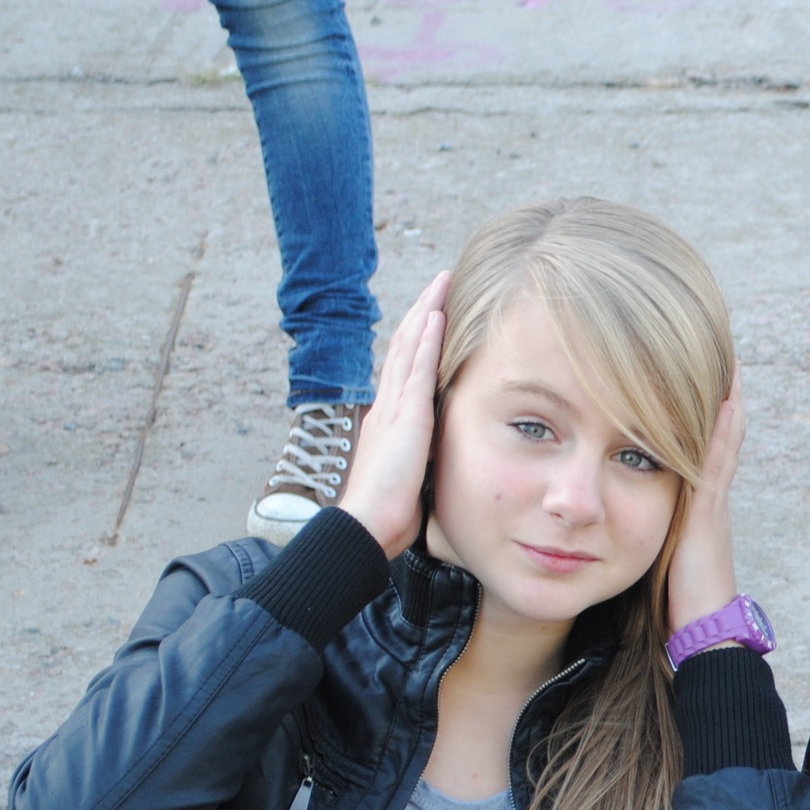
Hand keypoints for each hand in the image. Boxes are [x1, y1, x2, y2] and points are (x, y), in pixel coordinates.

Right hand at [341, 273, 448, 558]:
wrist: (367, 527)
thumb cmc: (386, 514)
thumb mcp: (408, 477)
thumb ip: (417, 460)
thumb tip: (430, 461)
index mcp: (388, 420)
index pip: (403, 368)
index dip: (418, 338)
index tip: (434, 313)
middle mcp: (387, 406)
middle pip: (404, 346)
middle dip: (423, 312)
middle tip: (441, 282)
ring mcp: (394, 408)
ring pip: (409, 348)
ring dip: (427, 312)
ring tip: (442, 283)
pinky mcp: (405, 418)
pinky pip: (416, 369)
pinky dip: (426, 340)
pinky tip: (437, 315)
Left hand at [665, 369, 746, 626]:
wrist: (704, 631)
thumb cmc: (679, 601)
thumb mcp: (660, 553)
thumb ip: (650, 529)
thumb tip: (619, 515)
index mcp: (696, 506)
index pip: (699, 449)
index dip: (703, 415)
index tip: (698, 376)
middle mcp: (709, 498)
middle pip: (718, 436)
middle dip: (722, 397)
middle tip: (726, 356)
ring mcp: (712, 504)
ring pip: (723, 442)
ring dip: (728, 402)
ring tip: (731, 363)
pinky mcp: (709, 514)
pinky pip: (717, 463)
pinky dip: (724, 431)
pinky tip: (727, 402)